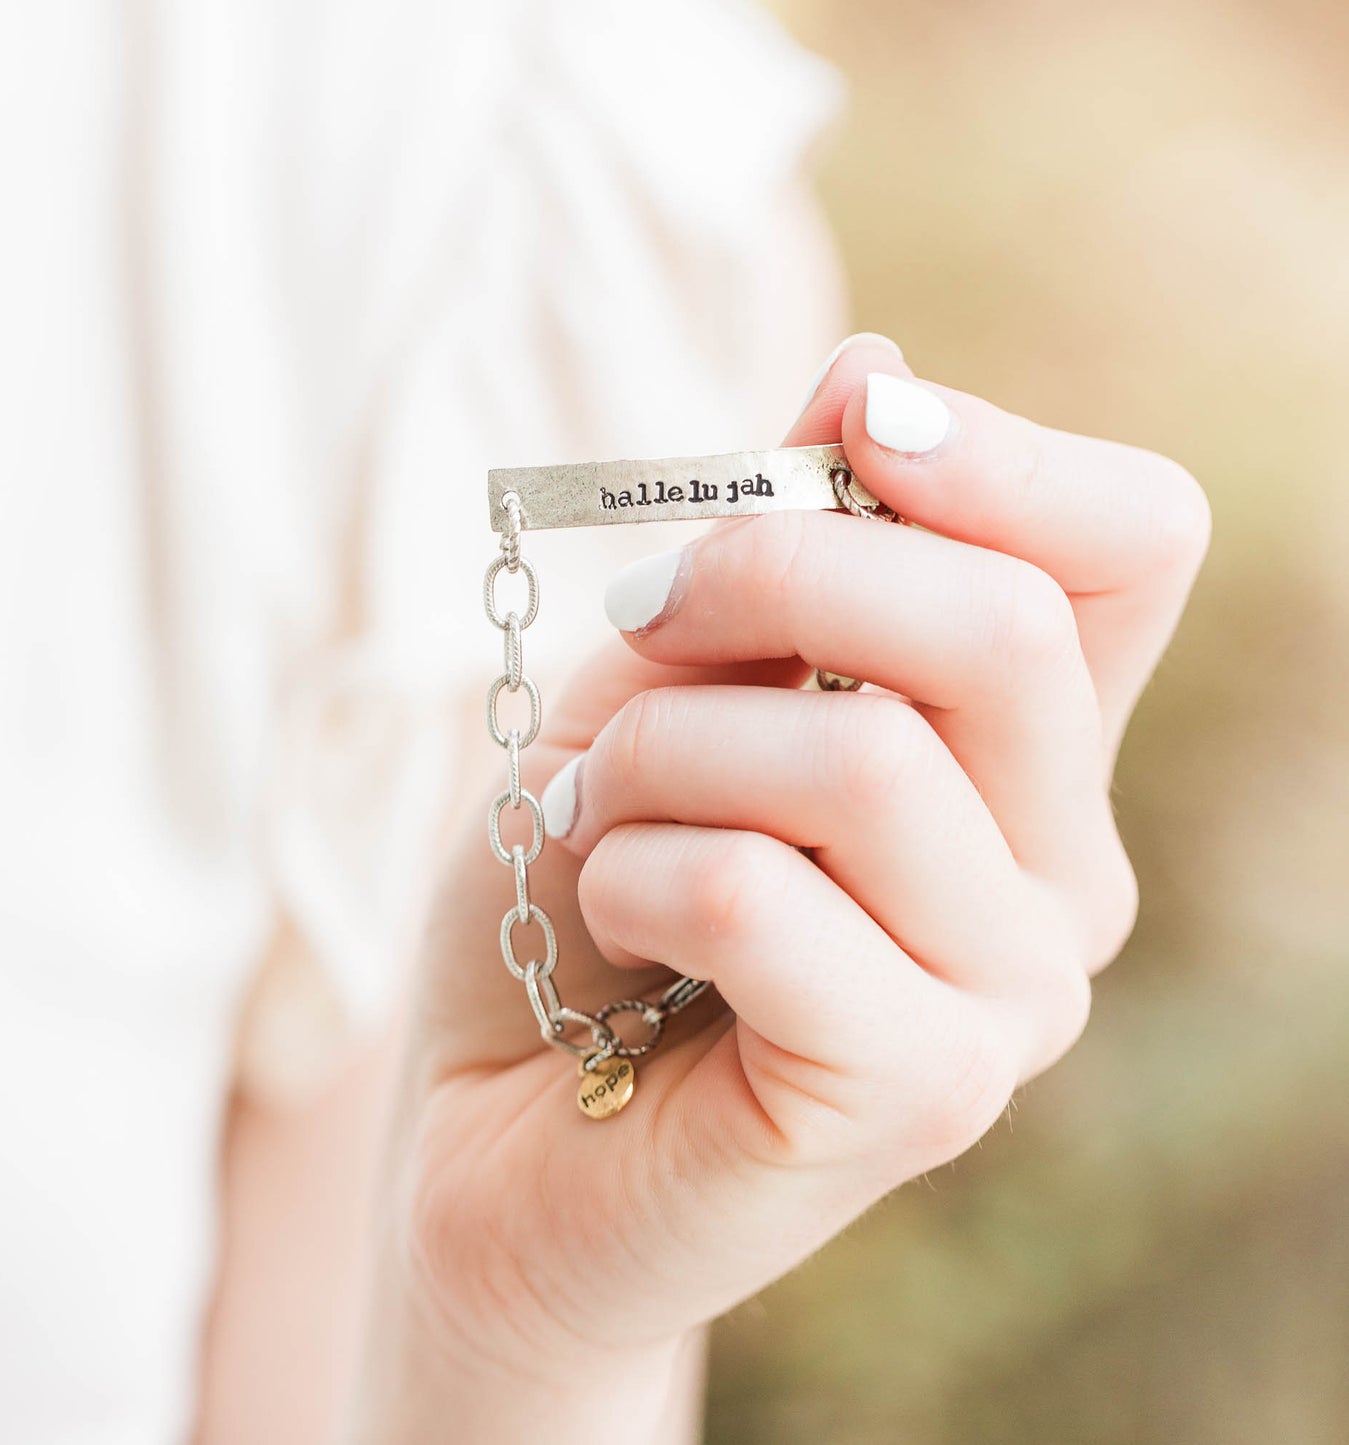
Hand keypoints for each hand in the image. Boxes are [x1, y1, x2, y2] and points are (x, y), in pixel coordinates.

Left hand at [376, 337, 1208, 1439]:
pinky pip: (760, 894)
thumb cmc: (588, 886)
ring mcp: (1006, 995)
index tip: (855, 428)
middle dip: (773, 572)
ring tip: (590, 814)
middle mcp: (1057, 872)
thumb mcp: (663, 683)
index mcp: (1018, 753)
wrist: (497, 1113)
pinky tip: (606, 912)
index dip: (1001, 452)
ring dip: (662, 750)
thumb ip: (776, 561)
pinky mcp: (918, 1095)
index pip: (1127, 546)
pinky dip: (632, 866)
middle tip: (641, 615)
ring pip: (861, 758)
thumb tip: (870, 368)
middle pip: (1003, 626)